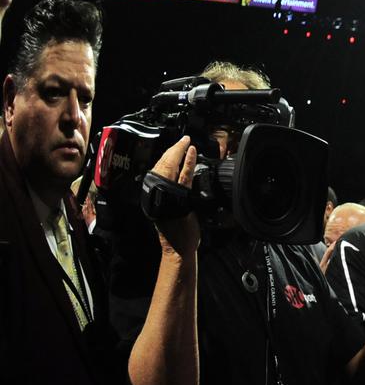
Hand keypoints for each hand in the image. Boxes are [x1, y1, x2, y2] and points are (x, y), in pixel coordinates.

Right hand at [150, 136, 199, 257]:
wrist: (177, 246)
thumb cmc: (174, 229)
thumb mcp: (168, 207)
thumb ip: (169, 193)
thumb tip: (174, 178)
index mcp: (151, 192)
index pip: (158, 168)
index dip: (166, 155)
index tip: (174, 145)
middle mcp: (156, 191)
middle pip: (162, 164)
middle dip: (172, 149)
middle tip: (182, 138)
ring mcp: (166, 193)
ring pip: (171, 167)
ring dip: (179, 152)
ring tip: (186, 141)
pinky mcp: (179, 197)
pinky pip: (183, 175)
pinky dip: (188, 162)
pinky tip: (191, 152)